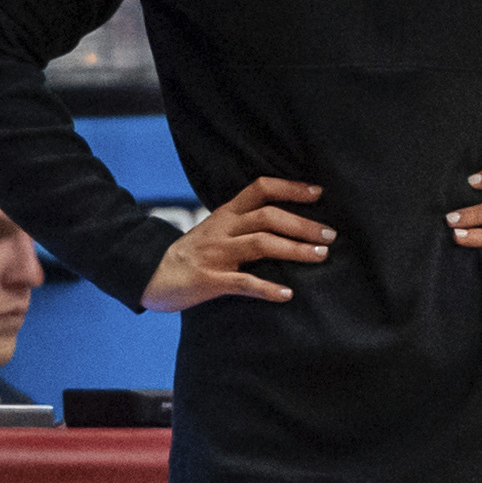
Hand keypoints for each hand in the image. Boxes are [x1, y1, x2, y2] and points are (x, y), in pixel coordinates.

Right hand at [145, 175, 330, 308]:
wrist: (151, 275)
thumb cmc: (192, 255)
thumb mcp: (216, 231)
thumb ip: (244, 225)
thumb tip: (285, 225)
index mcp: (226, 214)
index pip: (260, 189)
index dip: (290, 188)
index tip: (318, 193)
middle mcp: (222, 229)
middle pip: (267, 217)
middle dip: (302, 224)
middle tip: (330, 235)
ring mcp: (215, 254)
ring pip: (261, 244)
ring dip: (294, 250)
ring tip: (320, 256)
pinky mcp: (209, 280)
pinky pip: (243, 283)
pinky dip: (267, 289)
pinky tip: (287, 294)